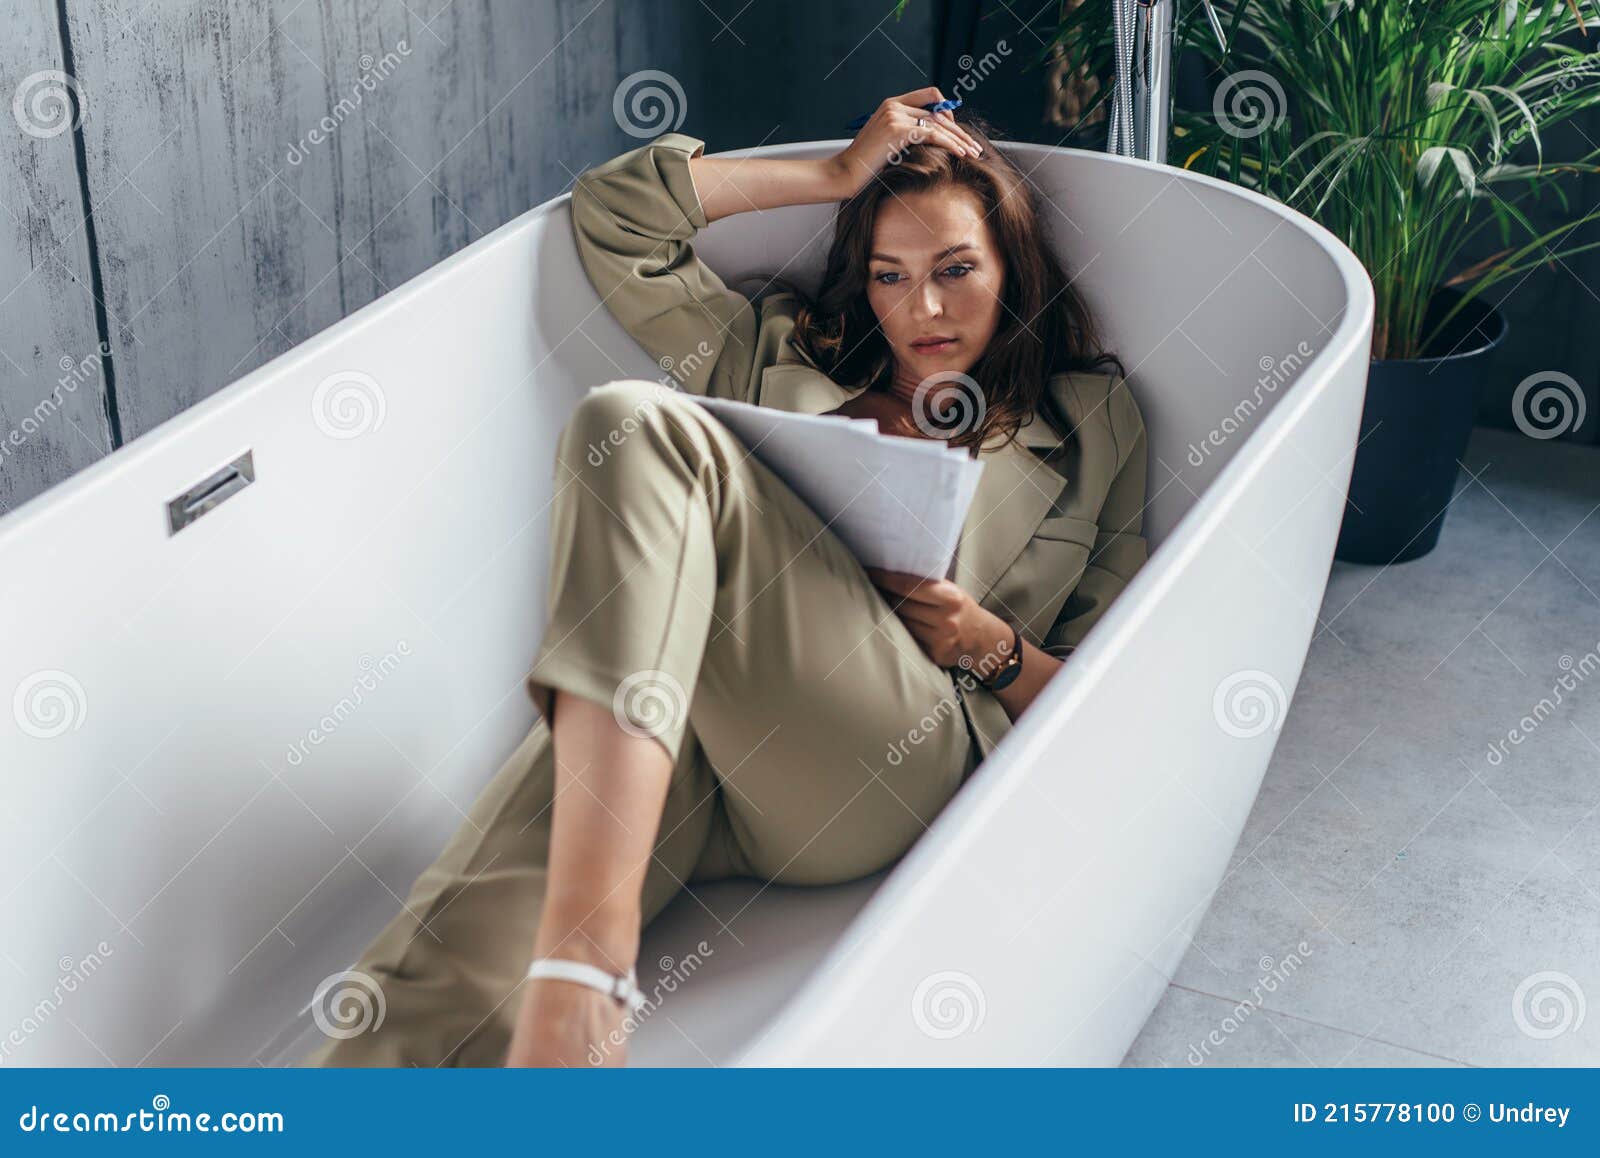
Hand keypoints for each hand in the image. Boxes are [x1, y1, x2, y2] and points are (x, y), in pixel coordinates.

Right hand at [830, 87, 983, 198]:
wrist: (844, 173)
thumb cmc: (863, 164)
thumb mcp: (884, 142)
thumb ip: (904, 132)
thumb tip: (931, 138)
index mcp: (891, 104)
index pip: (930, 96)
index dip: (947, 110)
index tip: (957, 130)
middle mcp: (895, 105)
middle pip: (938, 111)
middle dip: (959, 129)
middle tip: (974, 145)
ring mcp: (896, 116)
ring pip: (938, 124)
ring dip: (959, 139)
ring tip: (973, 152)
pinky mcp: (898, 130)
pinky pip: (933, 135)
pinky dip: (950, 144)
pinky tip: (961, 153)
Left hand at [866, 567, 1007, 669]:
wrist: (983, 639)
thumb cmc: (961, 609)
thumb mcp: (951, 592)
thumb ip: (927, 585)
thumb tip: (891, 573)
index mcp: (951, 598)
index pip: (909, 586)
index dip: (885, 579)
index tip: (869, 571)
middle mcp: (947, 620)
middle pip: (902, 606)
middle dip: (885, 595)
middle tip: (870, 586)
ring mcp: (941, 640)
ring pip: (902, 623)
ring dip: (891, 614)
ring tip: (883, 604)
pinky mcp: (935, 655)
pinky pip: (909, 639)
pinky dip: (901, 630)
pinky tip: (897, 624)